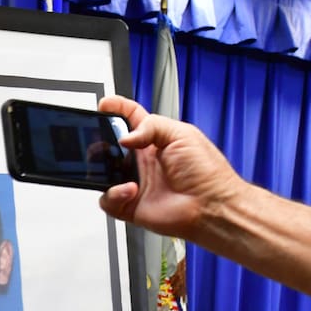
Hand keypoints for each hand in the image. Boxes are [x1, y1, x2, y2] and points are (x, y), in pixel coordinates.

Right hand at [97, 95, 245, 240]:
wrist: (211, 205)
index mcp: (155, 140)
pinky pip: (108, 200)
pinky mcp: (130, 204)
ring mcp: (135, 182)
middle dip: (99, 141)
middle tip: (99, 139)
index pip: (131, 118)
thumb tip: (125, 136)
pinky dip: (114, 194)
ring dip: (101, 169)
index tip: (105, 104)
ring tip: (113, 167)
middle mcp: (143, 161)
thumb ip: (151, 126)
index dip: (116, 108)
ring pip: (103, 173)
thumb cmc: (206, 171)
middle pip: (110, 146)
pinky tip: (131, 189)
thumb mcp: (182, 134)